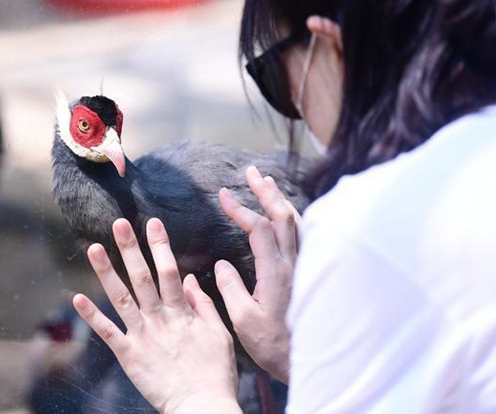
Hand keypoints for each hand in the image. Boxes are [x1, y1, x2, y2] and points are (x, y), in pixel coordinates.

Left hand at [73, 218, 240, 413]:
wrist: (201, 407)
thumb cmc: (214, 372)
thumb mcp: (219, 334)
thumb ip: (203, 305)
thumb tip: (190, 280)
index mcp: (181, 313)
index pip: (169, 271)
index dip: (160, 245)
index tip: (152, 223)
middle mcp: (159, 319)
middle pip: (141, 277)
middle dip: (130, 248)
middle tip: (119, 224)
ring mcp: (141, 336)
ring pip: (121, 298)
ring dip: (106, 273)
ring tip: (93, 249)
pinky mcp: (128, 356)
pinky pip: (107, 333)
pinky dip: (92, 316)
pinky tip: (77, 298)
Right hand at [216, 166, 299, 382]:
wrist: (310, 359)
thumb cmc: (276, 345)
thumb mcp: (244, 321)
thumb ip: (231, 289)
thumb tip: (223, 264)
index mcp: (275, 272)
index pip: (258, 229)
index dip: (240, 209)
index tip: (222, 195)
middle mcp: (293, 263)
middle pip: (283, 216)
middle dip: (265, 191)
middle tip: (251, 172)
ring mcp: (304, 266)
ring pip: (297, 222)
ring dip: (280, 199)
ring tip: (267, 182)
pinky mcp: (308, 272)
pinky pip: (304, 234)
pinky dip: (293, 216)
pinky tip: (286, 214)